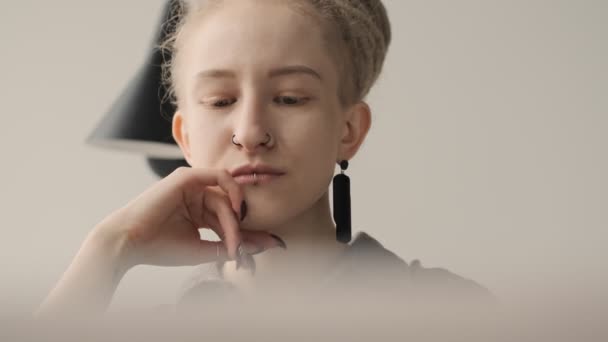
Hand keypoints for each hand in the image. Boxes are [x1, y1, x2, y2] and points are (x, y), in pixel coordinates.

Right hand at [99, 166, 282, 270]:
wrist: (129, 244)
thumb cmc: (160, 248)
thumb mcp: (204, 249)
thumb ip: (235, 244)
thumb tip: (270, 244)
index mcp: (198, 212)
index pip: (229, 219)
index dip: (245, 234)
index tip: (262, 247)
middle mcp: (196, 196)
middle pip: (230, 209)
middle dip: (239, 230)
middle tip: (240, 250)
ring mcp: (191, 185)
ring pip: (225, 198)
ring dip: (232, 220)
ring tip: (231, 240)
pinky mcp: (186, 177)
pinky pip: (219, 177)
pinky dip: (231, 191)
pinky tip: (235, 210)